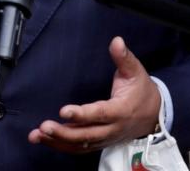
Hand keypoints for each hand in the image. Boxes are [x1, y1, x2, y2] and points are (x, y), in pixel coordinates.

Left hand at [28, 36, 160, 153]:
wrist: (153, 114)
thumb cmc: (141, 90)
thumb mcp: (135, 71)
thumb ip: (124, 57)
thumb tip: (116, 41)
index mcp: (121, 110)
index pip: (100, 114)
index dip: (82, 114)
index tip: (64, 111)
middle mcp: (112, 128)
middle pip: (86, 135)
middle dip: (63, 133)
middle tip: (43, 127)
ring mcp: (105, 138)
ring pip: (80, 145)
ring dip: (57, 142)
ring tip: (37, 135)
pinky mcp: (99, 142)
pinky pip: (79, 148)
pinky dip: (61, 146)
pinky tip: (45, 140)